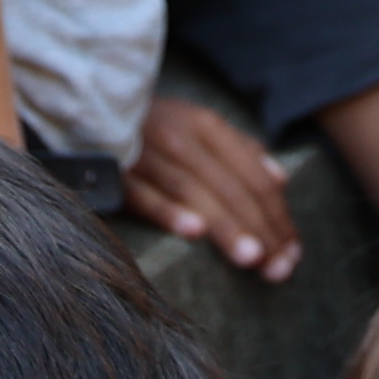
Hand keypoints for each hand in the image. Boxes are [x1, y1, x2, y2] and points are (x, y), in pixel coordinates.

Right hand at [124, 91, 299, 280]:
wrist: (86, 111)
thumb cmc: (155, 130)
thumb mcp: (199, 129)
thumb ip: (243, 152)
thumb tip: (281, 181)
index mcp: (206, 126)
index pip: (254, 176)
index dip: (278, 216)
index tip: (292, 252)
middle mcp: (179, 136)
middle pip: (230, 188)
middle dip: (259, 229)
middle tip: (278, 267)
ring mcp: (145, 153)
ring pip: (194, 192)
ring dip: (226, 226)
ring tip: (252, 258)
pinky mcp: (114, 172)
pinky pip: (144, 194)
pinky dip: (169, 211)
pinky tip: (194, 233)